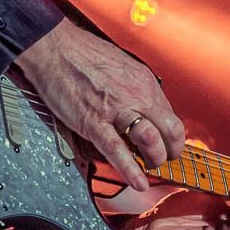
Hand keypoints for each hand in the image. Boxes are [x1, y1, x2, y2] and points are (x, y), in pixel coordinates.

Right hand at [16, 19, 183, 190]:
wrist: (54, 48)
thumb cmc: (83, 55)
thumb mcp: (122, 66)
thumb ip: (136, 89)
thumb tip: (145, 108)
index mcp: (144, 81)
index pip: (171, 115)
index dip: (174, 136)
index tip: (170, 146)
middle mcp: (136, 94)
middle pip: (170, 130)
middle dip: (171, 151)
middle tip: (164, 160)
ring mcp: (115, 109)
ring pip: (150, 140)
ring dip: (154, 159)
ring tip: (150, 167)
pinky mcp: (93, 122)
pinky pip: (117, 150)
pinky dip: (130, 169)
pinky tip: (138, 181)